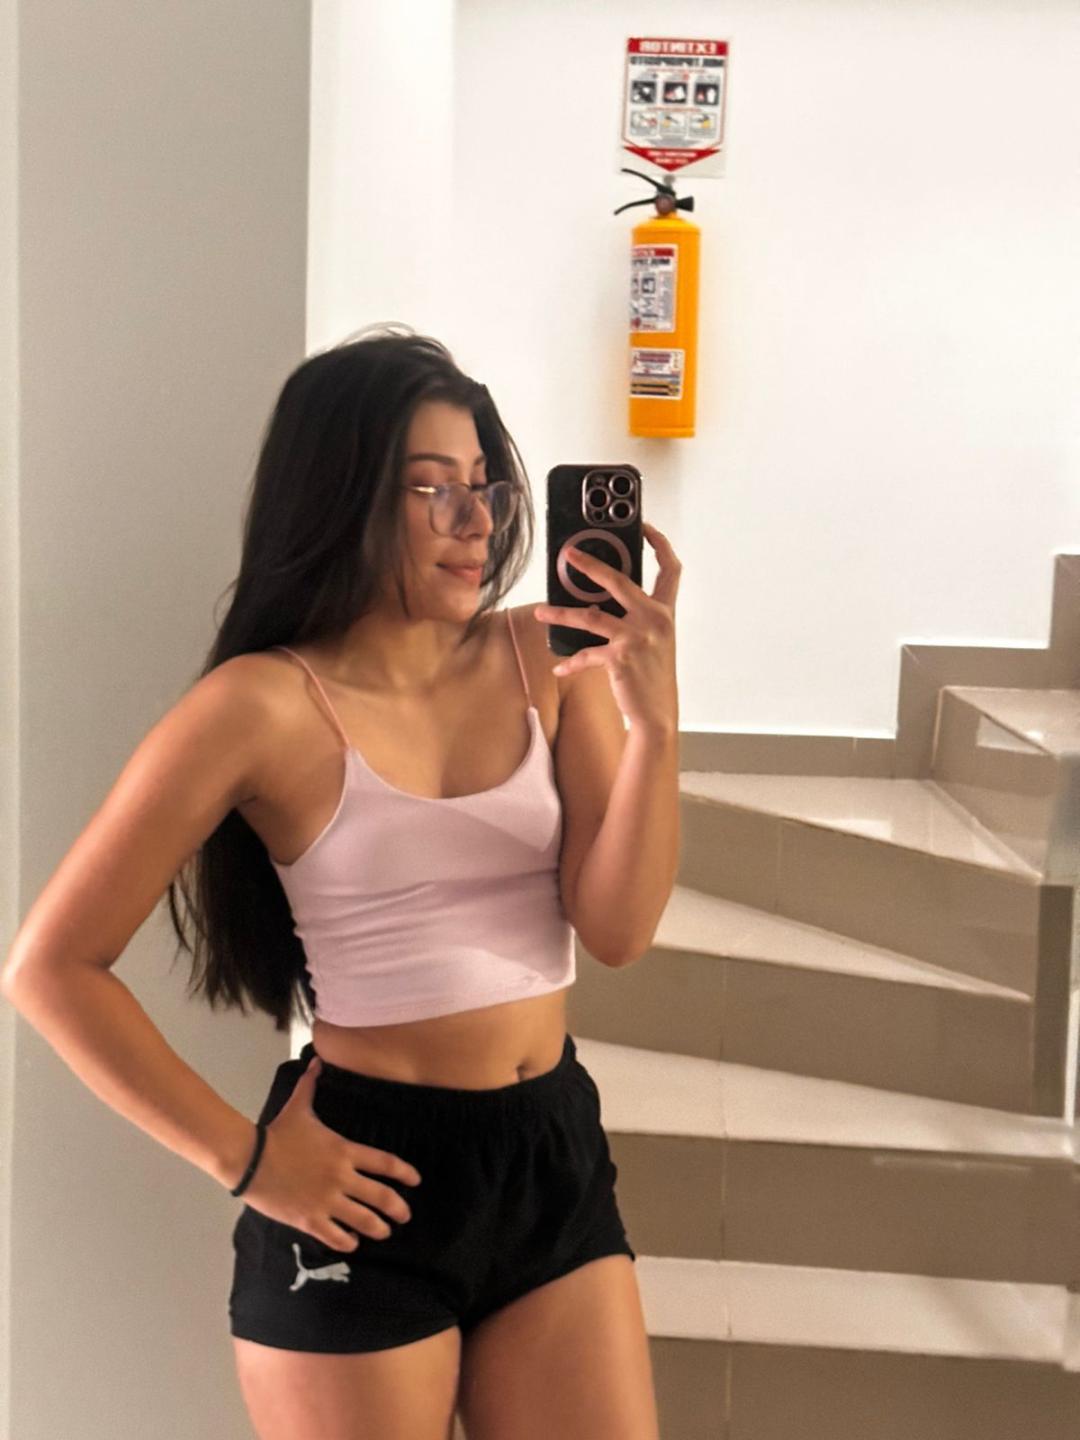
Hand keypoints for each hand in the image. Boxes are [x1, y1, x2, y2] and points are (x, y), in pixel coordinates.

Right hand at [242, 1053, 422, 1252]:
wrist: (249, 1159)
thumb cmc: (277, 1133)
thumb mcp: (298, 1106)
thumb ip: (311, 1085)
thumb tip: (317, 1061)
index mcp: (344, 1151)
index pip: (385, 1163)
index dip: (405, 1173)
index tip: (416, 1181)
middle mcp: (341, 1177)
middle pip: (381, 1197)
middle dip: (398, 1209)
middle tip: (405, 1216)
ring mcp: (326, 1200)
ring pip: (363, 1221)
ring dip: (378, 1229)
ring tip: (384, 1232)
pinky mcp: (309, 1219)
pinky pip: (335, 1236)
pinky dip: (348, 1241)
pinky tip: (352, 1242)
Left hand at [533, 520, 680, 734]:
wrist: (657, 713)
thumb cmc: (652, 677)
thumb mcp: (654, 641)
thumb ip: (637, 618)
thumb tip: (599, 605)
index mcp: (665, 612)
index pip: (670, 569)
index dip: (659, 544)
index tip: (644, 527)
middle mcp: (654, 619)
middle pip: (618, 581)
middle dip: (590, 564)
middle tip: (568, 555)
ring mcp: (637, 637)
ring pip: (590, 616)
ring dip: (561, 614)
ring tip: (542, 612)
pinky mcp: (620, 657)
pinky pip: (587, 654)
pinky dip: (571, 662)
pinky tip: (560, 668)